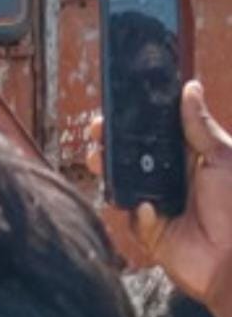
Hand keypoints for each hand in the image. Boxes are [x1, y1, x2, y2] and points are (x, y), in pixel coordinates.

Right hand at [88, 81, 231, 316]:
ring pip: (121, 182)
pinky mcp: (148, 230)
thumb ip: (200, 126)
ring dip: (108, 171)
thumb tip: (190, 87)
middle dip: (108, 143)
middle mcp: (167, 179)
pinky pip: (132, 216)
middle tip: (97, 133)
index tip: (111, 111)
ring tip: (99, 159)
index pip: (150, 135)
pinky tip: (146, 208)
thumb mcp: (222, 158)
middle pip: (128, 156)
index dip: (129, 123)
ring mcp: (155, 204)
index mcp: (185, 159)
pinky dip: (136, 211)